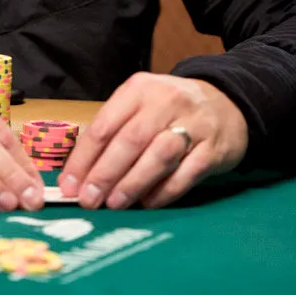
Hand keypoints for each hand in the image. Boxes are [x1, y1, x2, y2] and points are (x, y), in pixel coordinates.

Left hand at [59, 74, 248, 209]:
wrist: (226, 103)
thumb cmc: (170, 110)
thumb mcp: (140, 106)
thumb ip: (114, 133)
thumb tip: (82, 173)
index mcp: (138, 90)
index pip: (104, 125)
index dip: (84, 158)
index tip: (69, 185)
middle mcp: (164, 102)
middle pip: (129, 140)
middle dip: (104, 173)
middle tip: (88, 200)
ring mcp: (192, 124)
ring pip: (157, 155)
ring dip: (132, 183)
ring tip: (114, 204)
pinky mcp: (213, 148)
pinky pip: (186, 173)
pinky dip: (165, 191)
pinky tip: (149, 203)